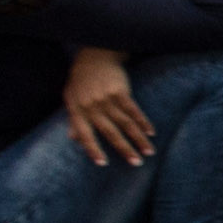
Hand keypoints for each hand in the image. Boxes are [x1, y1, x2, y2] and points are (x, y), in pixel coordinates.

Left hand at [59, 45, 154, 165]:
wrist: (93, 58)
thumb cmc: (81, 81)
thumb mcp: (71, 99)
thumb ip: (73, 120)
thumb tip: (73, 139)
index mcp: (77, 110)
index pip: (84, 135)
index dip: (93, 149)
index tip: (102, 164)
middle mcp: (92, 106)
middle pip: (110, 132)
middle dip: (124, 149)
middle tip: (135, 163)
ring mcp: (106, 98)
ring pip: (125, 123)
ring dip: (138, 139)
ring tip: (149, 152)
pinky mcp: (120, 91)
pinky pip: (133, 110)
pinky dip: (143, 121)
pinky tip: (151, 132)